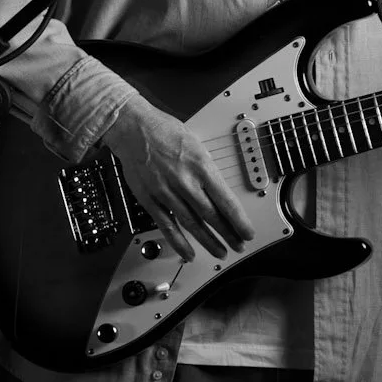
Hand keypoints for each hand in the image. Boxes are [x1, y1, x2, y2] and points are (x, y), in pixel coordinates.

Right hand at [104, 94, 255, 259]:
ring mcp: (166, 192)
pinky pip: (167, 226)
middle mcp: (185, 181)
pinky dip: (179, 242)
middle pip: (212, 215)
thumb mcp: (197, 145)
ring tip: (220, 251)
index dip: (239, 221)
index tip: (248, 232)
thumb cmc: (165, 132)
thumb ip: (207, 171)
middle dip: (229, 234)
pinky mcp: (150, 199)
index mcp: (201, 166)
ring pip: (192, 223)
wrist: (133, 128)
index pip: (226, 200)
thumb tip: (219, 193)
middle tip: (239, 245)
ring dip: (208, 241)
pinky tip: (189, 253)